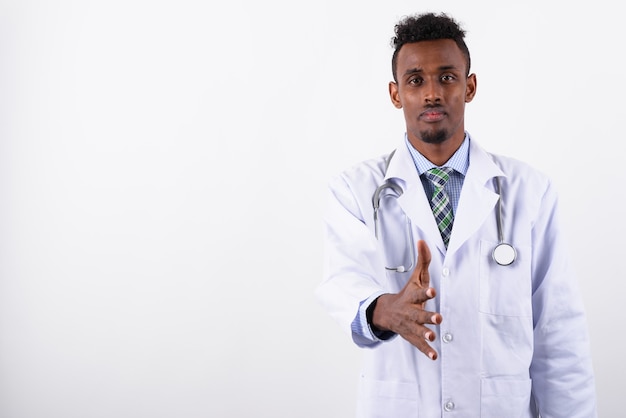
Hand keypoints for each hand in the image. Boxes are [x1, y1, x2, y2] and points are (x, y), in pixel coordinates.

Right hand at [371, 240, 441, 359]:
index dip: (426, 292)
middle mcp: (410, 311)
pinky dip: (425, 351)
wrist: (387, 313)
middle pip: (419, 314)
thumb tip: (423, 241)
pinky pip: (418, 345)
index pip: (419, 293)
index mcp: (412, 297)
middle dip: (428, 316)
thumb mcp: (415, 278)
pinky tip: (434, 356)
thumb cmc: (407, 294)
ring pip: (417, 330)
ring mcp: (410, 325)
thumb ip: (422, 261)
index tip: (432, 291)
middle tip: (437, 318)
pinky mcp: (412, 336)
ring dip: (425, 334)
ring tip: (432, 337)